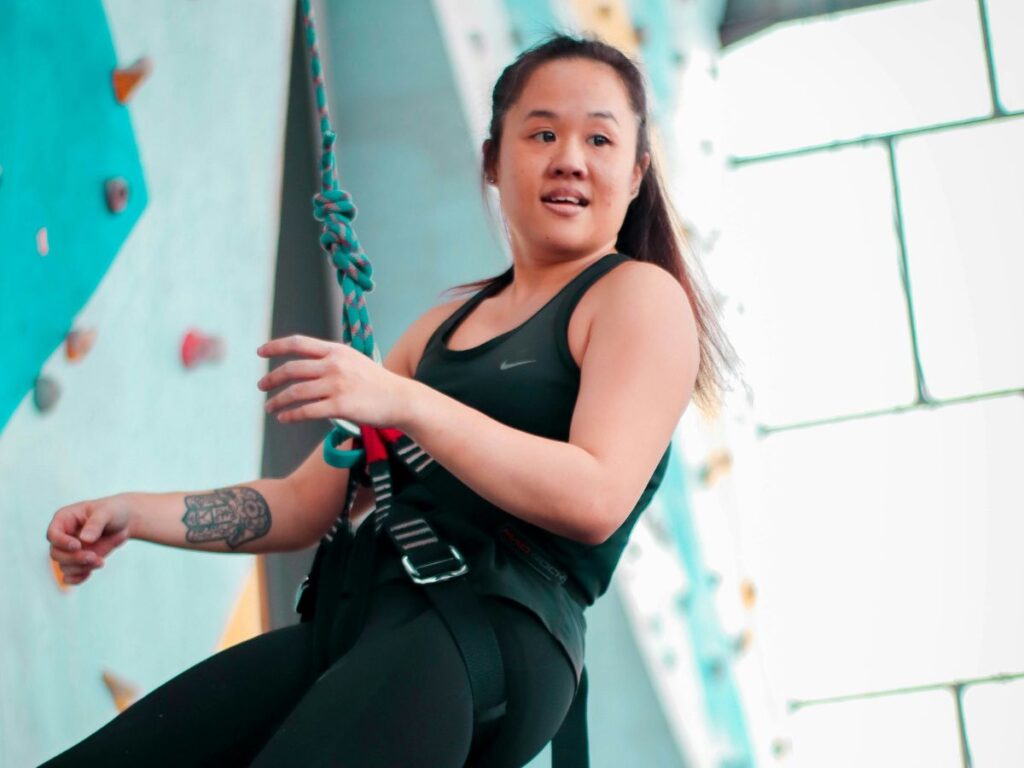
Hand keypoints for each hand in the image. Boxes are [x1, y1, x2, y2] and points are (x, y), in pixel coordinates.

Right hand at [46, 494, 133, 585]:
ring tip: (101, 562)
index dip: (62, 542)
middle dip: (74, 558)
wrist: (124, 521)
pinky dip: (77, 578)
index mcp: (64, 519)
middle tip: (94, 557)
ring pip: (64, 566)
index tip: (77, 546)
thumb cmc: (113, 511)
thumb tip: (84, 539)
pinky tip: (89, 574)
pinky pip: (69, 576)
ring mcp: (69, 550)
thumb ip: (96, 523)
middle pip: (56, 553)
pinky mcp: (77, 561)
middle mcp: (63, 536)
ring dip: (81, 568)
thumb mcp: (107, 512)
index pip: (53, 534)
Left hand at [257, 334, 414, 428]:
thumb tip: (306, 363)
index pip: (298, 343)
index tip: (260, 352)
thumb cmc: (376, 382)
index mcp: (336, 351)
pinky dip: (291, 415)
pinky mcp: (340, 406)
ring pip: (296, 392)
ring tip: (270, 407)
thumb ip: (331, 359)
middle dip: (272, 378)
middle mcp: (334, 365)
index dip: (276, 346)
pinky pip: (307, 411)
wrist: (400, 399)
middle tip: (261, 386)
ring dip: (278, 400)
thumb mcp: (354, 360)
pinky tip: (283, 418)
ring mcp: (336, 385)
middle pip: (292, 369)